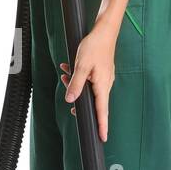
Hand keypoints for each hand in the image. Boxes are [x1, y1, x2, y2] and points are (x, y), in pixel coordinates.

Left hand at [60, 26, 116, 142]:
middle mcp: (105, 84)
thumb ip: (75, 85)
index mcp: (102, 86)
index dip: (102, 125)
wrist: (104, 31)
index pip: (102, 111)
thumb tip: (70, 100)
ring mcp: (104, 79)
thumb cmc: (95, 47)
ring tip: (65, 76)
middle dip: (80, 102)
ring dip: (75, 85)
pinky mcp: (101, 73)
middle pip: (93, 102)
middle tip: (71, 106)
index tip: (102, 138)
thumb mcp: (81, 66)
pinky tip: (69, 69)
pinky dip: (78, 78)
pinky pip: (89, 81)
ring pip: (88, 90)